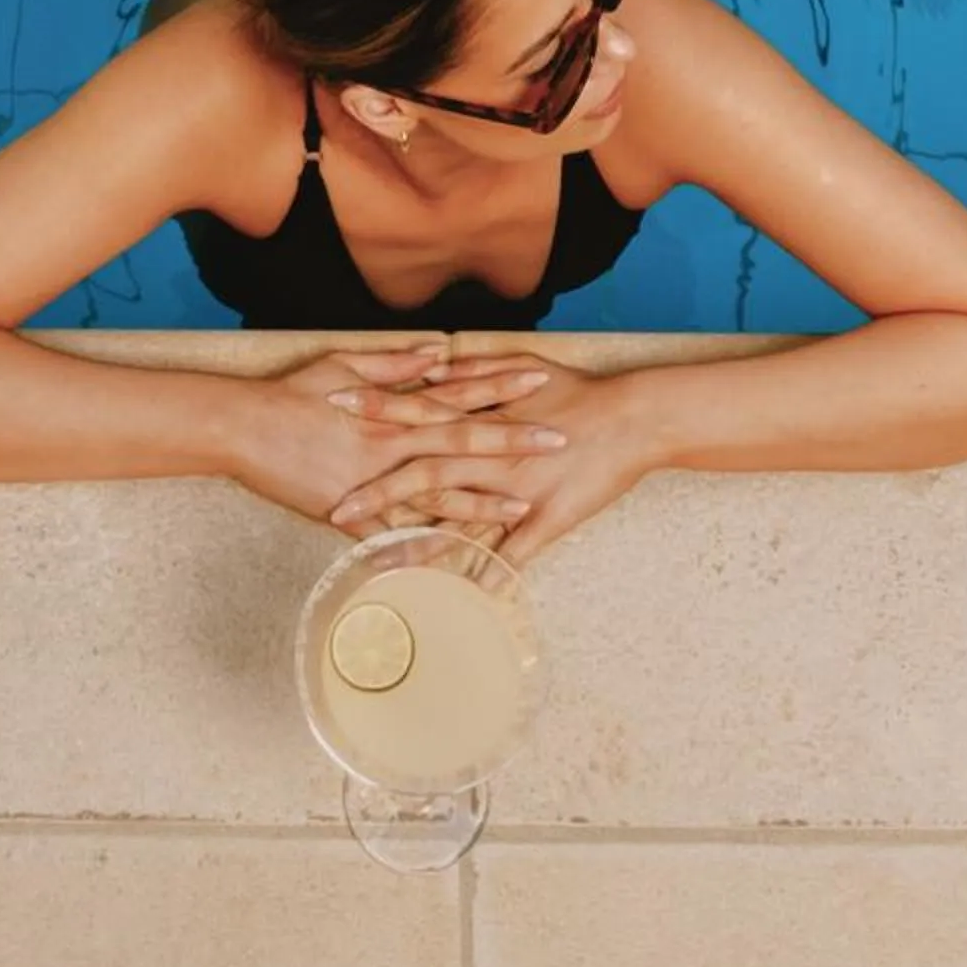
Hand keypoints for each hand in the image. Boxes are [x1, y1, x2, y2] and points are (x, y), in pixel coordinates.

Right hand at [238, 345, 572, 534]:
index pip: (459, 394)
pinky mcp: (350, 515)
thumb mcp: (343, 366)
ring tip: (524, 509)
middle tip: (560, 441)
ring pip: (436, 497)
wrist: (242, 430)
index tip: (543, 381)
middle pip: (462, 444)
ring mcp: (373, 482)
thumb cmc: (293, 393)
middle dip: (513, 443)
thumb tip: (438, 351)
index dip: (501, 386)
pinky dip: (421, 551)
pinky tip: (452, 563)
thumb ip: (395, 363)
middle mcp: (390, 445)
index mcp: (393, 407)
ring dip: (482, 504)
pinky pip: (392, 538)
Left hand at [324, 353, 660, 562]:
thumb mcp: (520, 369)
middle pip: (424, 474)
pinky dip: (491, 574)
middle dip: (378, 493)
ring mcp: (520, 489)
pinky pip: (515, 553)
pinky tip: (465, 599)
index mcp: (484, 416)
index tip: (332, 414)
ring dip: (420, 545)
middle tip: (334, 509)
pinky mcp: (548, 517)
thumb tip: (429, 368)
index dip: (376, 416)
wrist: (633, 418)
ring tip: (380, 567)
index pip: (418, 415)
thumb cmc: (577, 392)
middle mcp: (494, 454)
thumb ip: (471, 370)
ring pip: (460, 522)